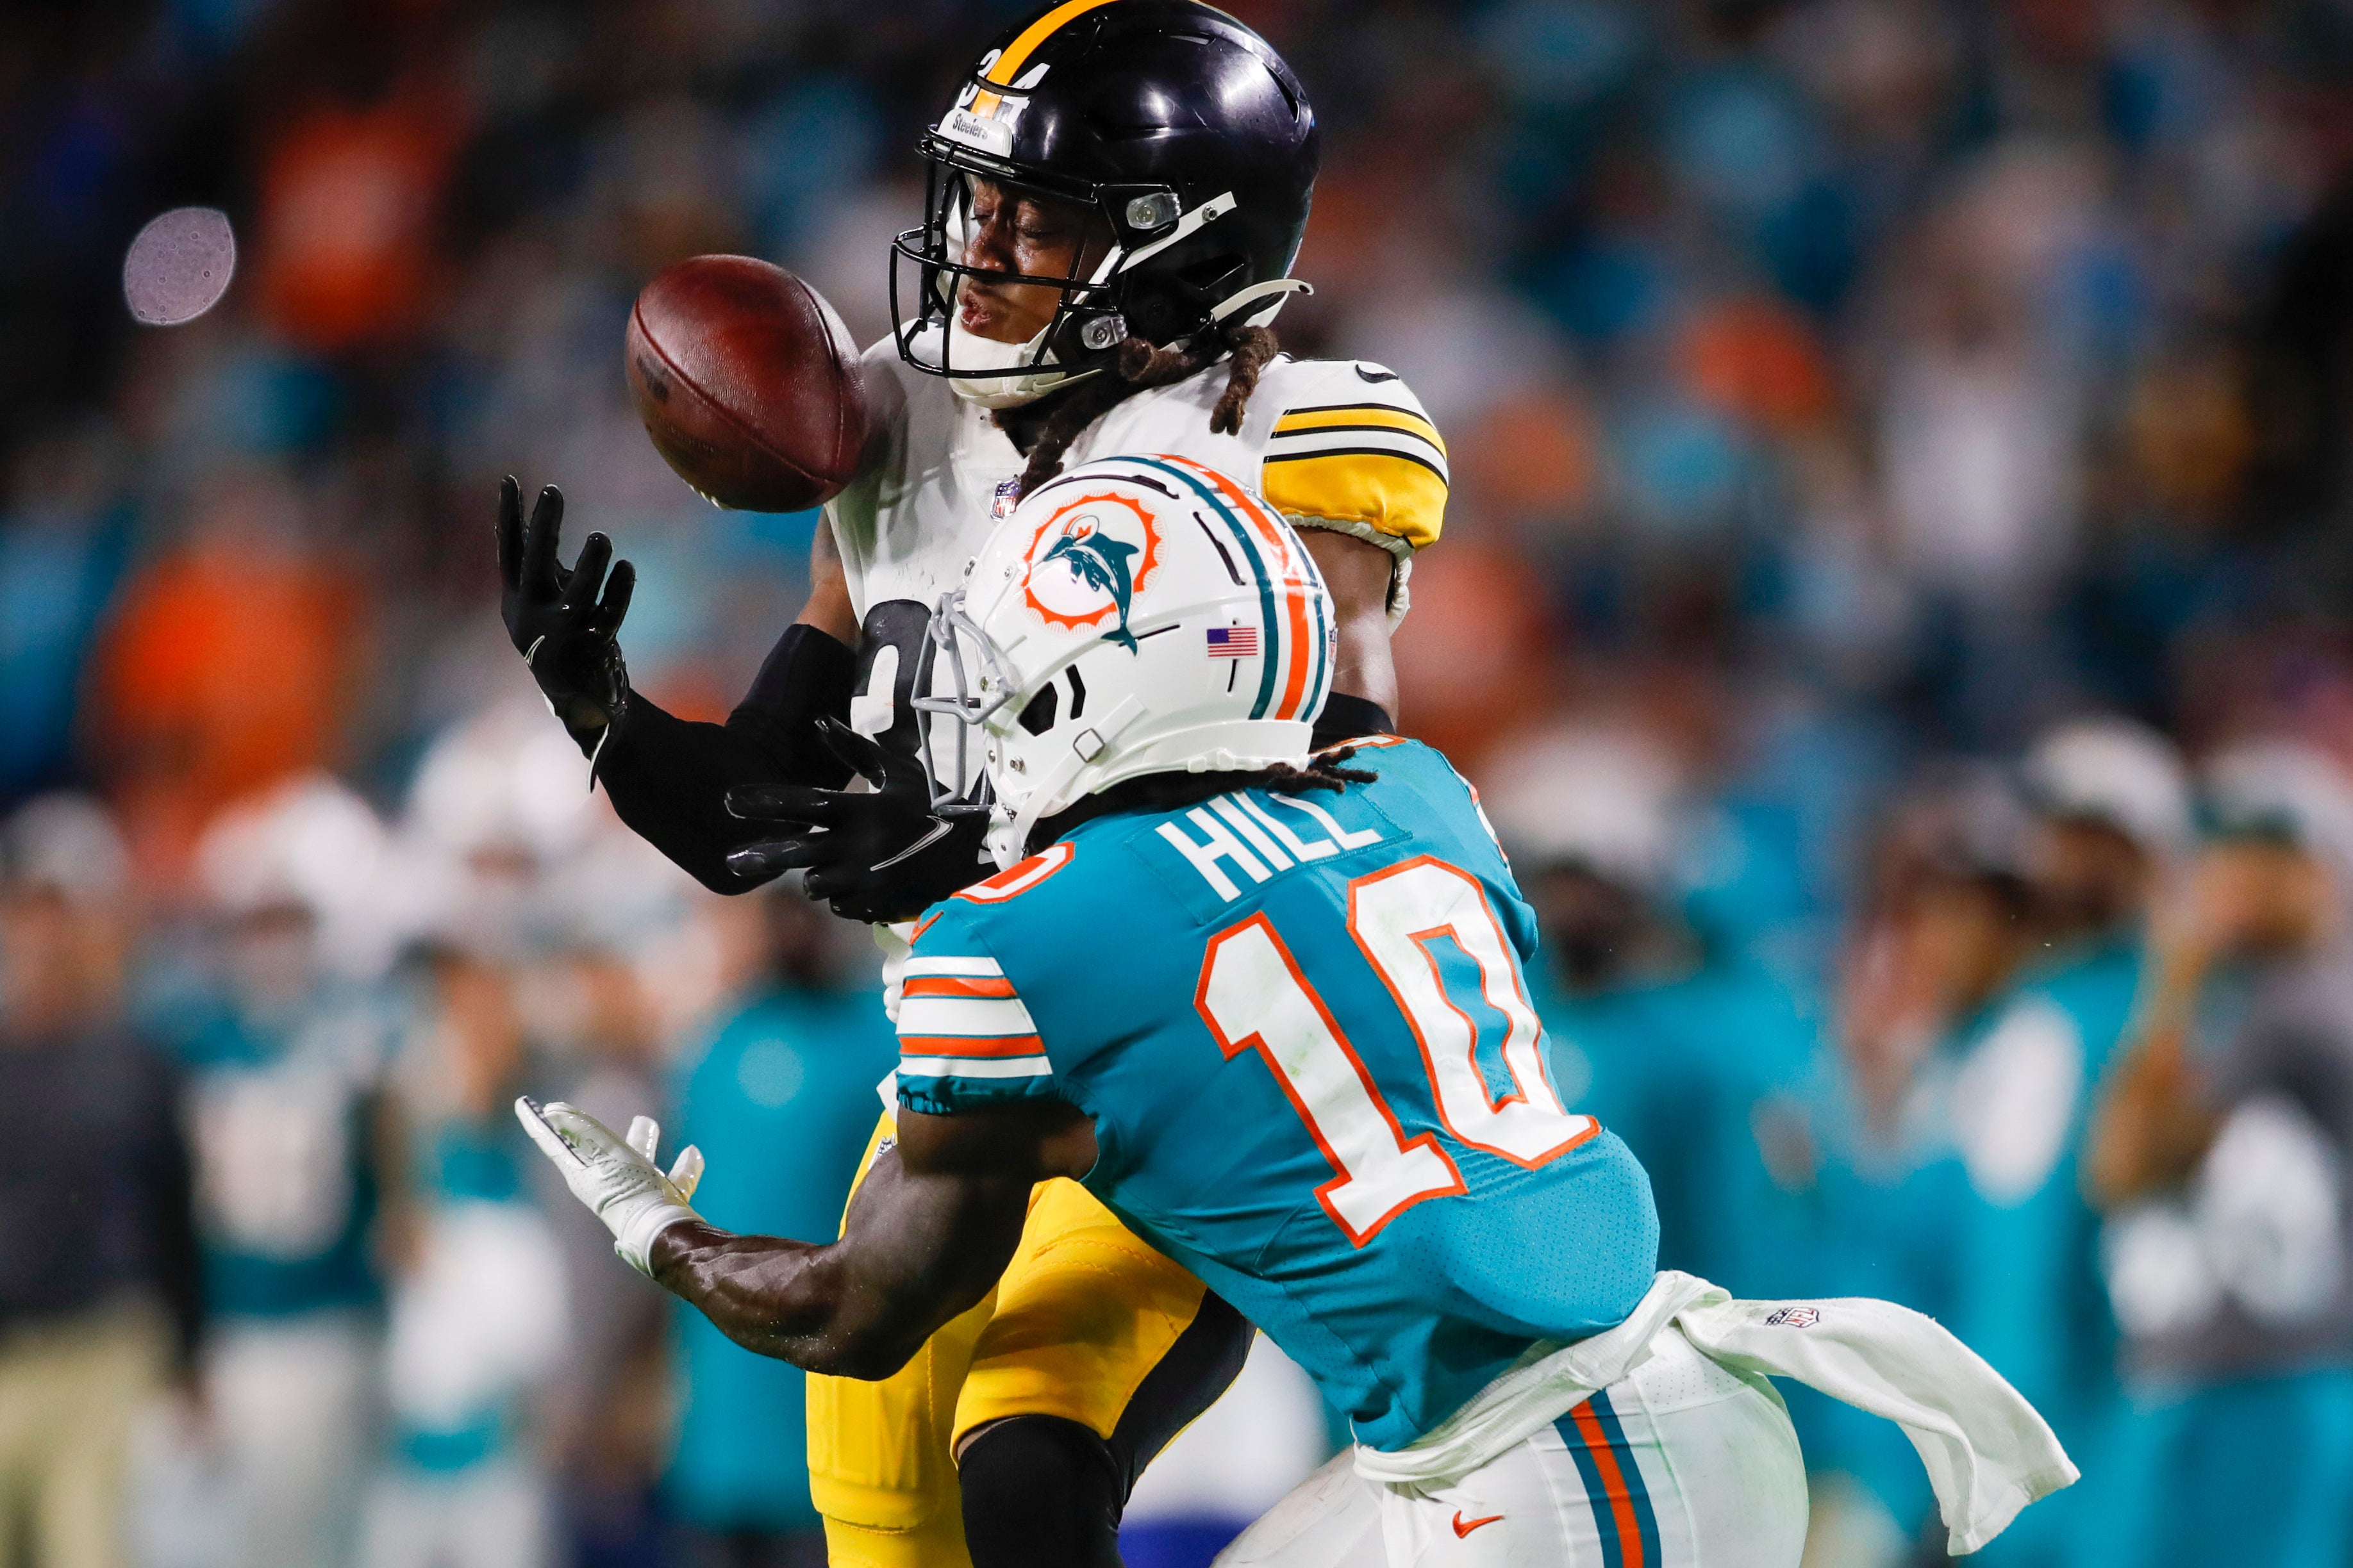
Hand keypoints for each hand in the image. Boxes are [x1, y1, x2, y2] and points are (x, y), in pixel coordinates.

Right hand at [496, 476, 635, 748]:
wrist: (580, 698)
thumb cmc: (561, 637)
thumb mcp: (543, 601)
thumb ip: (545, 565)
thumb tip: (544, 519)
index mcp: (516, 602)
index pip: (509, 552)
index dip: (508, 516)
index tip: (511, 479)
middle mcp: (532, 617)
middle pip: (534, 565)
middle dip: (542, 527)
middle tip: (552, 491)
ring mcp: (561, 636)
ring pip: (575, 594)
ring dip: (589, 564)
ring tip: (601, 538)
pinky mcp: (591, 650)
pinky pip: (608, 615)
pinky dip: (619, 590)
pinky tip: (626, 566)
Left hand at [516, 1097, 704, 1275]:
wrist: (663, 1234)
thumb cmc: (630, 1191)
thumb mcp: (606, 1154)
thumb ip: (583, 1130)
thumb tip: (553, 1110)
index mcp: (582, 1176)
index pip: (552, 1143)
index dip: (536, 1123)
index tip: (523, 1104)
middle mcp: (605, 1185)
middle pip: (595, 1150)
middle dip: (590, 1130)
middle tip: (574, 1113)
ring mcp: (632, 1194)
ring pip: (634, 1160)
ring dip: (640, 1141)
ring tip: (647, 1123)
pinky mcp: (659, 1202)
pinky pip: (669, 1180)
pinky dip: (681, 1167)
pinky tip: (691, 1153)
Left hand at [724, 718, 991, 921]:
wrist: (972, 855)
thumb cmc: (930, 806)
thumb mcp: (897, 772)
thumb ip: (855, 750)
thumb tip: (819, 721)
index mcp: (861, 810)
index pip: (803, 803)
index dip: (763, 802)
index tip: (728, 801)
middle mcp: (858, 846)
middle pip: (797, 853)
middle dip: (761, 856)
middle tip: (732, 860)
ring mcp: (866, 880)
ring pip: (815, 885)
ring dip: (817, 876)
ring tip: (836, 865)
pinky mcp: (875, 907)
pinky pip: (839, 906)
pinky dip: (843, 897)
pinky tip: (861, 883)